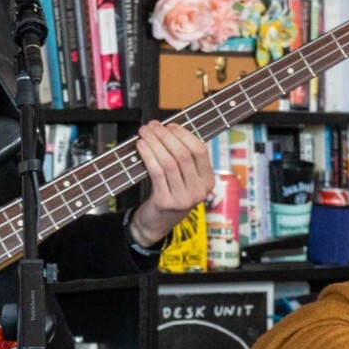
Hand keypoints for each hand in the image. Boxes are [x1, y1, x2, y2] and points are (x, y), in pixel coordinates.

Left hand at [129, 120, 210, 248]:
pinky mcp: (165, 202)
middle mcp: (199, 191)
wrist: (157, 223)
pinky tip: (141, 146)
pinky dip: (148, 155)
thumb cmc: (170, 193)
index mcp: (208, 181)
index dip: (184, 135)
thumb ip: (183, 159)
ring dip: (154, 143)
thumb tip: (168, 129)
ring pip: (169, 162)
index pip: (200, 151)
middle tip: (152, 125)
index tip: (170, 125)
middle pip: (183, 155)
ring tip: (144, 133)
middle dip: (165, 136)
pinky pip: (156, 172)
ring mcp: (183, 198)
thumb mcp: (185, 179)